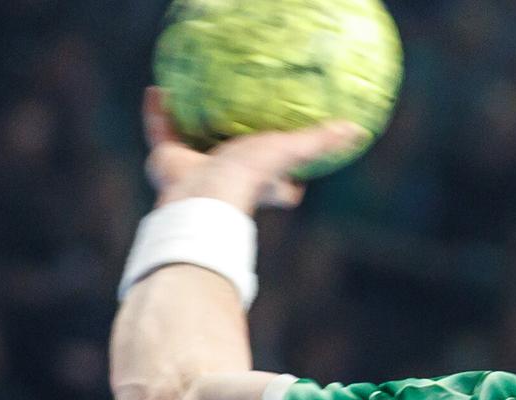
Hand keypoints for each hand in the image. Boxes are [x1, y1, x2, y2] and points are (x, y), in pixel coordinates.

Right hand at [142, 86, 364, 212]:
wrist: (202, 193)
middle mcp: (226, 180)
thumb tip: (357, 130)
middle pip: (232, 165)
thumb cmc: (249, 177)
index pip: (283, 189)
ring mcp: (195, 171)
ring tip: (188, 102)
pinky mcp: (168, 161)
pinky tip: (158, 90)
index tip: (299, 174)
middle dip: (234, 152)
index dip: (291, 184)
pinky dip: (157, 113)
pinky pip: (160, 132)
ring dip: (188, 128)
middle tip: (236, 129)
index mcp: (259, 185)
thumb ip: (321, 143)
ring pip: (190, 146)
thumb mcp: (290, 152)